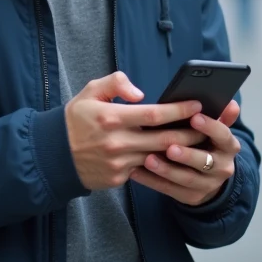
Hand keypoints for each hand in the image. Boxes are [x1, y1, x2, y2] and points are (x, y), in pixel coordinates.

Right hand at [65, 72, 206, 190]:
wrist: (52, 155)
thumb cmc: (75, 119)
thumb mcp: (90, 91)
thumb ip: (116, 83)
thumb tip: (140, 93)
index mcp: (111, 117)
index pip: (155, 114)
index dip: (179, 110)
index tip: (197, 105)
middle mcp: (117, 142)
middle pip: (164, 140)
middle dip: (191, 134)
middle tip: (209, 126)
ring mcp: (119, 163)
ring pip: (159, 157)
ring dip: (180, 151)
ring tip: (199, 142)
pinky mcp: (118, 178)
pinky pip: (145, 169)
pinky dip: (160, 163)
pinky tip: (175, 157)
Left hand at [129, 100, 241, 206]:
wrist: (210, 178)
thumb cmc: (207, 144)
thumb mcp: (216, 131)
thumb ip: (221, 116)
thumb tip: (231, 103)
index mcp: (229, 147)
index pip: (223, 136)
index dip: (210, 127)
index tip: (194, 117)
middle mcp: (223, 168)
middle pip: (204, 161)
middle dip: (187, 154)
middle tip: (169, 146)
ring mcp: (208, 185)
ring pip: (186, 178)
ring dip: (166, 169)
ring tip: (148, 159)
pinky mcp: (191, 197)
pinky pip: (170, 190)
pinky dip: (152, 181)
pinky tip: (136, 171)